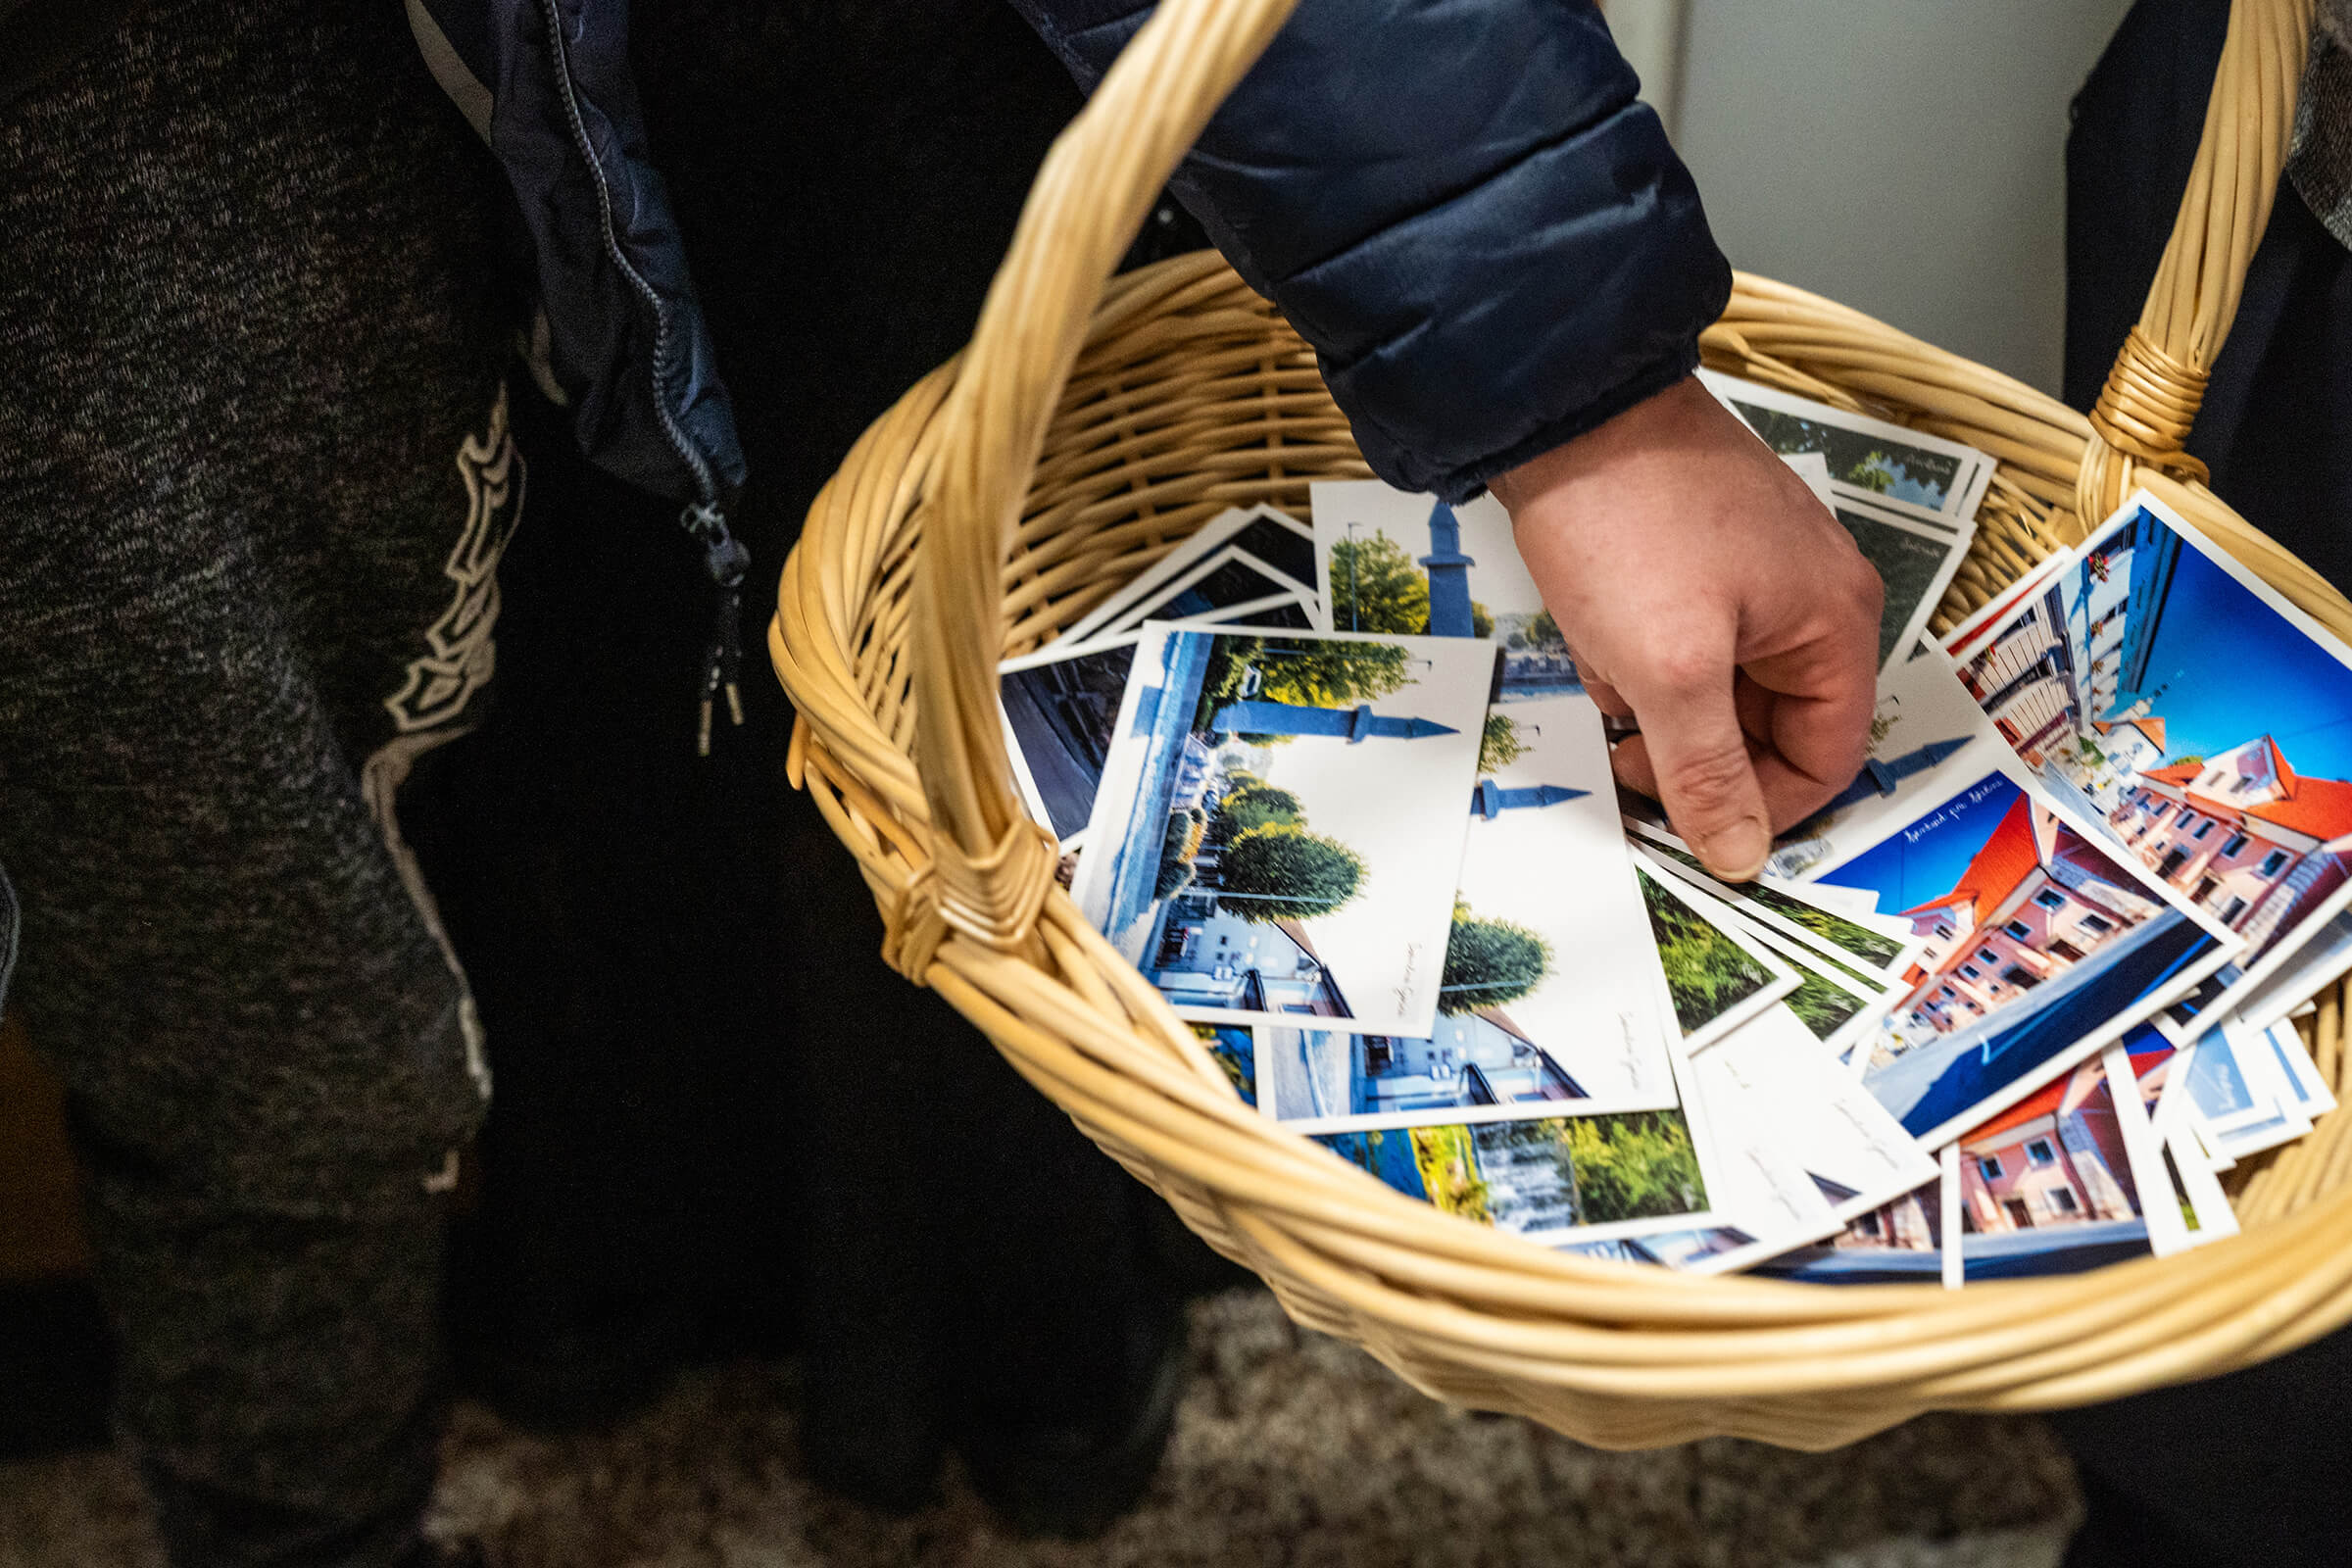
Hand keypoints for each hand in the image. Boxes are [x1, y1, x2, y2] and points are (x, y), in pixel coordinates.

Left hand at [1492, 376, 1881, 880]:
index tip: (1688, 818)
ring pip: (1716, 688)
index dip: (1762, 803)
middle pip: (1771, 727)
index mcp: (1836, 621)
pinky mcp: (1700, 557)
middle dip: (1693, 743)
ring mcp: (1756, 573)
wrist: (1563, 406)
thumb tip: (1743, 856)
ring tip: (1608, 657)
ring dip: (1655, 698)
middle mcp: (1813, 596)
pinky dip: (1635, 654)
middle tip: (1627, 739)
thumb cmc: (1629, 521)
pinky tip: (1597, 626)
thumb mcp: (1670, 669)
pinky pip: (1681, 643)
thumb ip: (1708, 772)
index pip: (1830, 756)